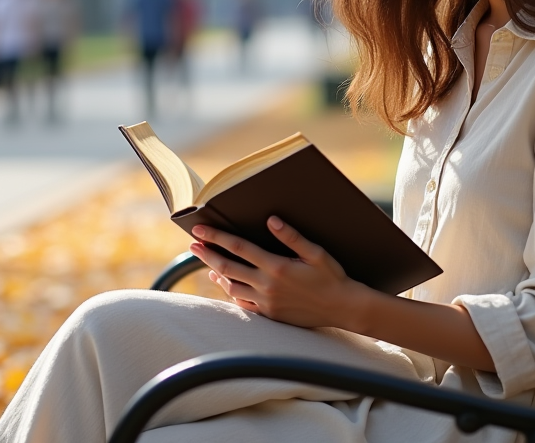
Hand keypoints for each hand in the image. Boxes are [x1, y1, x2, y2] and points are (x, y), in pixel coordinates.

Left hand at [188, 217, 368, 328]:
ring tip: (207, 262)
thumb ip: (292, 237)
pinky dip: (230, 291)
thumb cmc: (332, 277)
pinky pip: (243, 303)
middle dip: (207, 254)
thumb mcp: (316, 253)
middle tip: (192, 245)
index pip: (238, 248)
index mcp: (277, 267)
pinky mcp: (270, 314)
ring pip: (232, 286)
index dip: (216, 237)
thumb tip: (271, 220)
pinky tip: (226, 283)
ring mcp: (267, 302)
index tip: (199, 230)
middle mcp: (267, 285)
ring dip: (217, 272)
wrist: (343, 308)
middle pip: (228, 266)